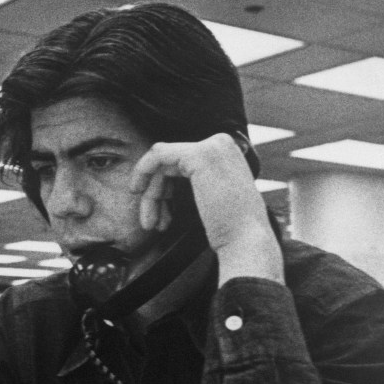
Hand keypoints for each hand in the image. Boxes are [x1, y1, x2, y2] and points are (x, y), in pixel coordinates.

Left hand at [130, 133, 281, 284]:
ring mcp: (211, 147)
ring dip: (151, 195)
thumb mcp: (213, 195)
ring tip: (150, 223)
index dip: (164, 187)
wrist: (245, 240)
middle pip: (169, 162)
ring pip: (161, 163)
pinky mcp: (198, 155)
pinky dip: (142, 171)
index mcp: (225, 152)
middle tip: (151, 222)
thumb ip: (197, 180)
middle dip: (156, 194)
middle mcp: (221, 143)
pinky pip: (157, 155)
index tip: (157, 212)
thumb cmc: (230, 228)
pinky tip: (138, 192)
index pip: (181, 161)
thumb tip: (165, 180)